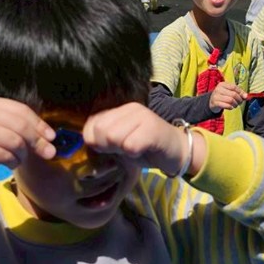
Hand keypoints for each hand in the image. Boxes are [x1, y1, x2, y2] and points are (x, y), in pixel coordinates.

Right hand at [0, 97, 56, 178]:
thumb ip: (7, 123)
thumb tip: (42, 134)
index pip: (21, 110)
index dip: (39, 124)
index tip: (52, 136)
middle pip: (21, 125)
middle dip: (38, 140)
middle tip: (48, 152)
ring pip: (15, 141)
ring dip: (23, 154)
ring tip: (19, 159)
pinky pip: (4, 154)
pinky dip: (12, 161)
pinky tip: (10, 163)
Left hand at [83, 103, 206, 177]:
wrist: (177, 152)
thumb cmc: (146, 149)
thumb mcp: (120, 143)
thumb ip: (103, 140)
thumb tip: (85, 142)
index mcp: (120, 110)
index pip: (91, 124)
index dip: (93, 141)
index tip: (107, 149)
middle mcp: (130, 109)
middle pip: (100, 131)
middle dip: (106, 147)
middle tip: (121, 151)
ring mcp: (143, 117)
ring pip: (113, 137)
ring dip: (120, 150)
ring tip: (131, 150)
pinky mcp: (154, 129)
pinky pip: (130, 145)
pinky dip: (133, 154)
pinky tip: (141, 152)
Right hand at [209, 82, 245, 112]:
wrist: (211, 102)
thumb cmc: (223, 96)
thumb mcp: (229, 92)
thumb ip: (238, 93)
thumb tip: (246, 96)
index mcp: (222, 84)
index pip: (234, 87)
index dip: (241, 92)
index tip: (244, 97)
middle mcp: (218, 89)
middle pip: (233, 94)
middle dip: (239, 100)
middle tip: (239, 103)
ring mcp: (216, 96)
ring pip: (230, 100)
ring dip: (235, 104)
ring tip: (235, 105)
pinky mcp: (215, 103)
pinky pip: (226, 105)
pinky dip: (231, 107)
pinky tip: (231, 107)